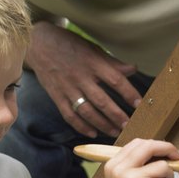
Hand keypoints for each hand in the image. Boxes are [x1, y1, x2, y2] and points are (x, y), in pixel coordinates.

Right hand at [27, 21, 143, 137]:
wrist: (38, 43)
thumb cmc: (69, 45)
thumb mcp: (92, 48)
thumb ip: (112, 62)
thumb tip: (133, 69)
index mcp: (92, 63)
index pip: (115, 80)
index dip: (129, 93)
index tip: (140, 103)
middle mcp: (80, 77)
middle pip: (102, 100)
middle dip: (117, 115)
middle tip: (129, 125)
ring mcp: (67, 88)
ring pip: (87, 112)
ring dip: (102, 124)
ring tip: (115, 132)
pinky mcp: (56, 96)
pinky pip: (69, 116)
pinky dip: (81, 127)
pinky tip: (93, 133)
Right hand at [103, 139, 178, 177]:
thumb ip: (138, 163)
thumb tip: (163, 150)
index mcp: (113, 165)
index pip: (138, 143)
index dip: (156, 144)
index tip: (167, 150)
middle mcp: (120, 169)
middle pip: (150, 146)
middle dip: (168, 149)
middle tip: (177, 157)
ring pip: (163, 166)